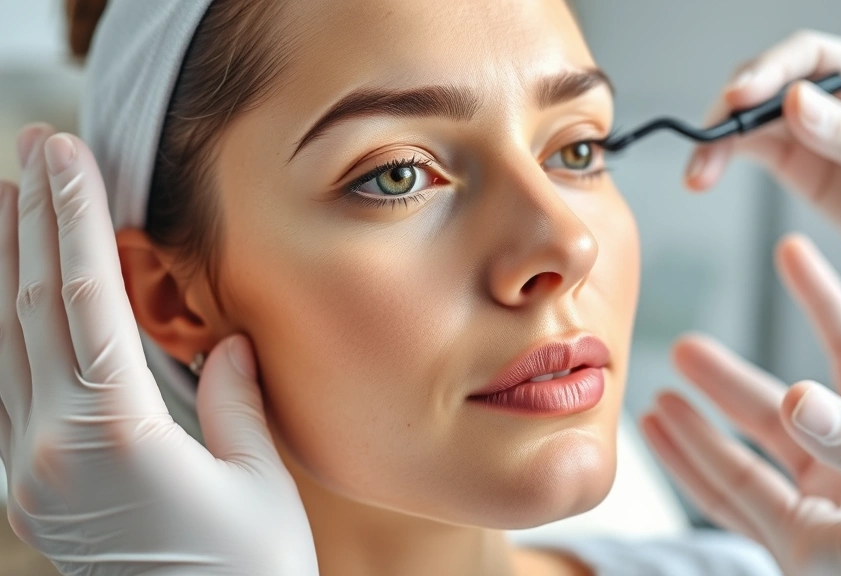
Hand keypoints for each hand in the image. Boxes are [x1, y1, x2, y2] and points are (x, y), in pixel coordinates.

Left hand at [0, 125, 317, 574]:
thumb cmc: (247, 575)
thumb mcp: (257, 483)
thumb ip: (234, 401)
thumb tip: (225, 345)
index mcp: (114, 437)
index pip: (85, 301)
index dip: (74, 219)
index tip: (65, 154)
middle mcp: (51, 449)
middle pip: (30, 309)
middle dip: (32, 219)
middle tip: (32, 146)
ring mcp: (31, 471)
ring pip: (2, 343)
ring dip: (4, 263)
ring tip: (4, 195)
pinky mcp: (29, 488)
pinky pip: (3, 386)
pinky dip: (2, 326)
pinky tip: (6, 294)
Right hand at [642, 235, 840, 575]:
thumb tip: (795, 395)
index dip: (819, 298)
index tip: (790, 249)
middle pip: (777, 410)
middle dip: (727, 379)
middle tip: (685, 346)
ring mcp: (819, 511)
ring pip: (745, 457)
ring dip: (700, 426)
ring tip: (659, 394)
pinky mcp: (794, 548)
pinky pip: (732, 502)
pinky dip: (693, 470)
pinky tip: (662, 437)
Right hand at [686, 30, 840, 296]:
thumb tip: (795, 103)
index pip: (802, 57)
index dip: (766, 70)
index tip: (741, 96)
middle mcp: (824, 95)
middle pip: (760, 86)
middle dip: (729, 111)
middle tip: (708, 141)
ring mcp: (802, 129)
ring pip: (743, 120)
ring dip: (714, 142)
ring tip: (698, 174)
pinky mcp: (789, 162)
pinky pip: (743, 151)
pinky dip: (718, 161)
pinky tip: (703, 177)